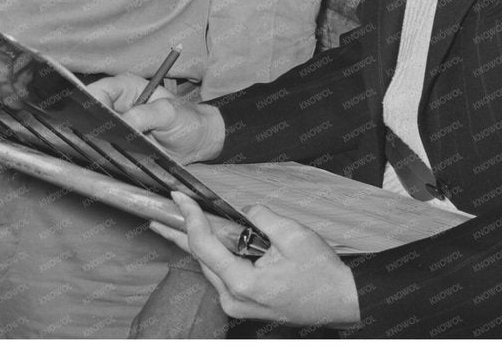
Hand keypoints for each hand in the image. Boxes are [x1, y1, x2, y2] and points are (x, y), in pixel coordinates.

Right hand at [86, 73, 224, 162]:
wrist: (197, 141)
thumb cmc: (187, 120)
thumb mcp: (169, 114)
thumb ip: (145, 115)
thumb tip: (123, 122)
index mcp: (127, 86)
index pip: (98, 91)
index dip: (93, 105)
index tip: (99, 122)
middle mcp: (118, 103)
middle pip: (93, 111)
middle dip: (95, 125)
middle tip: (105, 139)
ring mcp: (119, 123)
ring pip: (97, 131)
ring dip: (102, 140)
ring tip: (115, 148)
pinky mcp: (121, 141)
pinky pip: (106, 145)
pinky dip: (109, 151)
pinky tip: (117, 156)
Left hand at [153, 191, 359, 326]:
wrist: (341, 301)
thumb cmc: (321, 273)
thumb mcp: (293, 235)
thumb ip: (261, 217)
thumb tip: (243, 211)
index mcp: (243, 283)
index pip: (204, 245)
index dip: (189, 217)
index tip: (178, 196)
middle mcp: (233, 299)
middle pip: (199, 258)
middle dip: (180, 230)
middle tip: (160, 210)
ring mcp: (237, 305)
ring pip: (207, 267)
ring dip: (192, 242)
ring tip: (171, 223)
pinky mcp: (243, 304)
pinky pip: (220, 274)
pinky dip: (210, 255)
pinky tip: (200, 240)